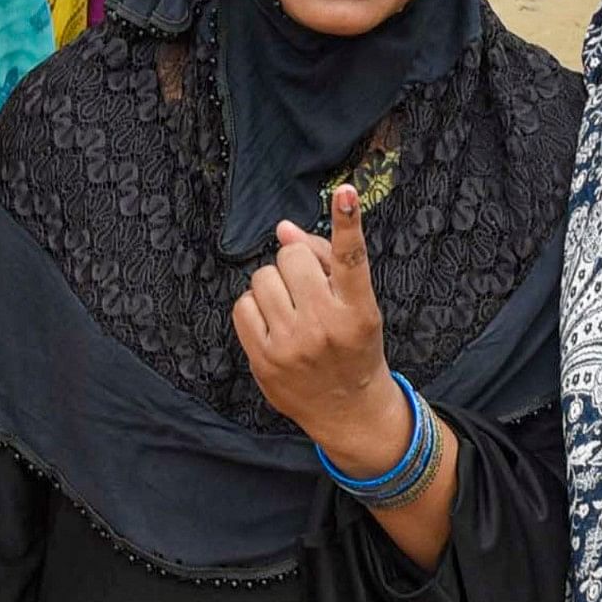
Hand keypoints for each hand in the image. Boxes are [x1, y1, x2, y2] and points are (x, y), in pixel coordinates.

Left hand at [230, 185, 402, 468]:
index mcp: (358, 310)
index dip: (348, 222)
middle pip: (291, 257)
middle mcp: (326, 326)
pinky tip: (273, 322)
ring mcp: (293, 345)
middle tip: (308, 287)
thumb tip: (282, 228)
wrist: (348, 409)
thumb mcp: (358, 307)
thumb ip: (326, 263)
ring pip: (262, 278)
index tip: (346, 192)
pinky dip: (254, 307)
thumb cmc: (353, 346)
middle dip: (296, 264)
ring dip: (274, 285)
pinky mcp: (265, 360)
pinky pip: (242, 305)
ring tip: (291, 307)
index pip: (352, 258)